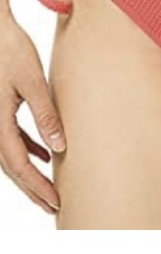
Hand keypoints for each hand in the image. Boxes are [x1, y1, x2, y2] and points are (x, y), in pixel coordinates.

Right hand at [0, 12, 65, 213]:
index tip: (55, 202)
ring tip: (50, 189)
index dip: (37, 186)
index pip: (18, 165)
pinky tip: (45, 156)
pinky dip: (30, 150)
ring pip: (12, 155)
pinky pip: (14, 138)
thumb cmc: (12, 52)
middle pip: (12, 167)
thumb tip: (59, 147)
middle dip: (33, 189)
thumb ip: (45, 115)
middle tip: (54, 206)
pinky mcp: (1, 109)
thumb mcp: (33, 82)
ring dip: (31, 174)